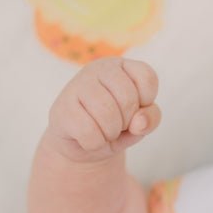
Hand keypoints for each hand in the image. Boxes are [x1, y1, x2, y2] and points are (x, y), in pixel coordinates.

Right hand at [45, 57, 160, 161]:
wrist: (82, 145)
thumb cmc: (116, 127)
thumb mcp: (141, 123)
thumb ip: (151, 118)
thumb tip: (139, 123)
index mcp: (121, 67)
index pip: (147, 78)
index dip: (147, 101)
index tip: (135, 108)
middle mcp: (97, 69)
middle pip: (128, 99)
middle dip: (128, 122)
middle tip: (117, 124)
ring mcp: (76, 86)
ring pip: (107, 114)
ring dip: (111, 133)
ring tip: (104, 131)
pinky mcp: (61, 108)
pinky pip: (89, 132)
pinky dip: (95, 143)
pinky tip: (88, 138)